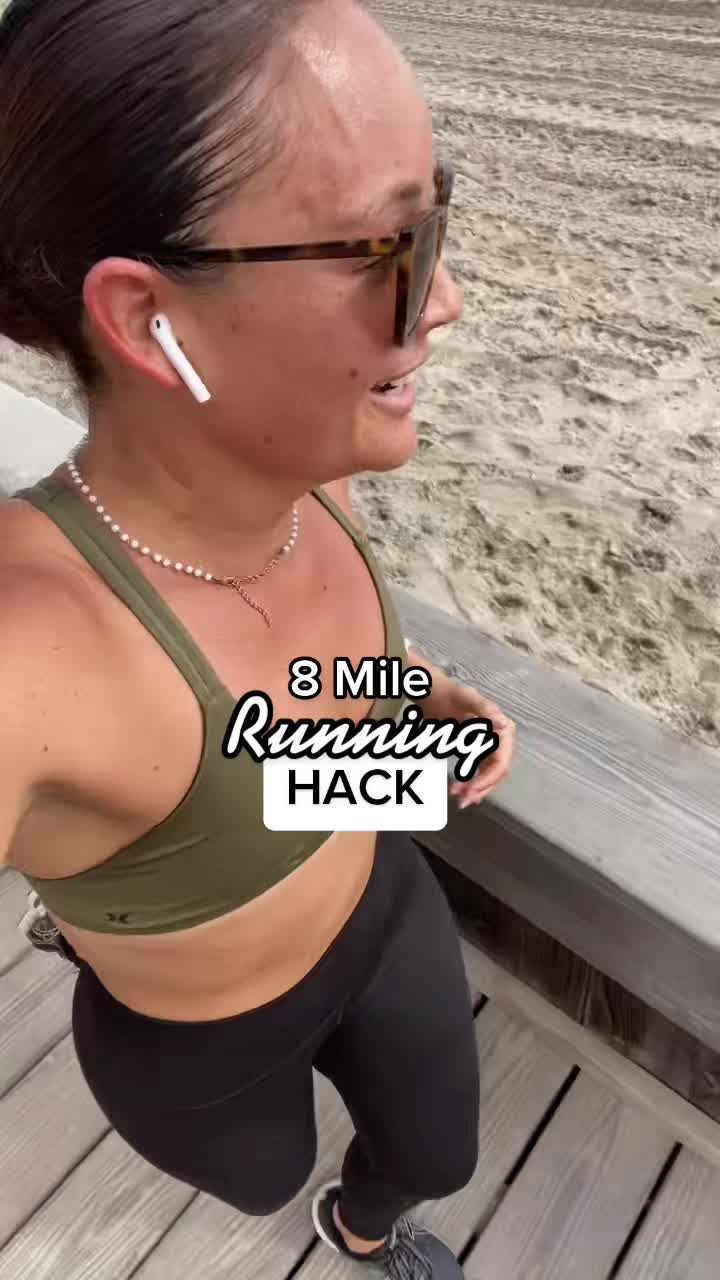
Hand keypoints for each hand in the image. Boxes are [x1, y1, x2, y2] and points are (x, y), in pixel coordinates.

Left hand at [442, 682, 516, 809]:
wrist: (434, 692)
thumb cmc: (451, 693)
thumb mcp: (467, 698)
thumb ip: (484, 710)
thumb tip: (503, 726)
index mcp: (503, 728)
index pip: (501, 761)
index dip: (488, 778)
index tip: (470, 789)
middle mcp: (501, 739)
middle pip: (497, 772)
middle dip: (482, 788)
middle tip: (463, 801)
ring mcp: (490, 745)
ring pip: (489, 775)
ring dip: (477, 789)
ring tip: (460, 799)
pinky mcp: (479, 749)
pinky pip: (480, 771)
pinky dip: (472, 782)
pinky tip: (462, 791)